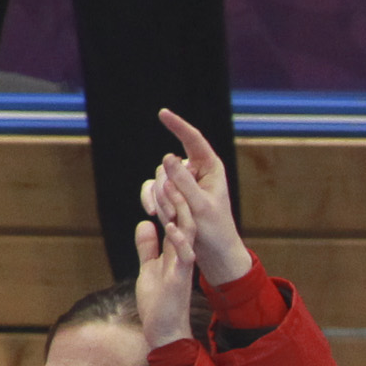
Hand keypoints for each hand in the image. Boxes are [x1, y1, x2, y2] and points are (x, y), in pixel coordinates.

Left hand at [134, 182, 197, 349]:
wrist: (166, 331)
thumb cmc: (158, 303)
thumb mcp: (149, 269)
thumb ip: (148, 247)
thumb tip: (145, 225)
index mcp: (175, 250)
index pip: (174, 217)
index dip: (169, 197)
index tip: (164, 175)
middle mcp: (181, 254)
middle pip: (183, 218)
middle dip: (176, 196)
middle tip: (171, 172)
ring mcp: (182, 266)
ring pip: (186, 232)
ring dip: (180, 211)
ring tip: (174, 190)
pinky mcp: (180, 279)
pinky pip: (183, 256)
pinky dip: (178, 241)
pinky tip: (171, 226)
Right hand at [153, 110, 251, 285]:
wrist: (213, 253)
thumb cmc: (215, 230)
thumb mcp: (200, 206)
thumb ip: (183, 182)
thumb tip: (168, 156)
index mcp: (211, 168)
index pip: (193, 140)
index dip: (177, 125)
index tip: (162, 113)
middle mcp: (196, 171)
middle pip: (167, 165)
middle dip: (167, 189)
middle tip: (177, 212)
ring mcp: (182, 182)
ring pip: (158, 179)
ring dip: (162, 199)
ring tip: (174, 220)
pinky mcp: (172, 195)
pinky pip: (152, 190)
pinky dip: (151, 201)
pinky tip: (154, 214)